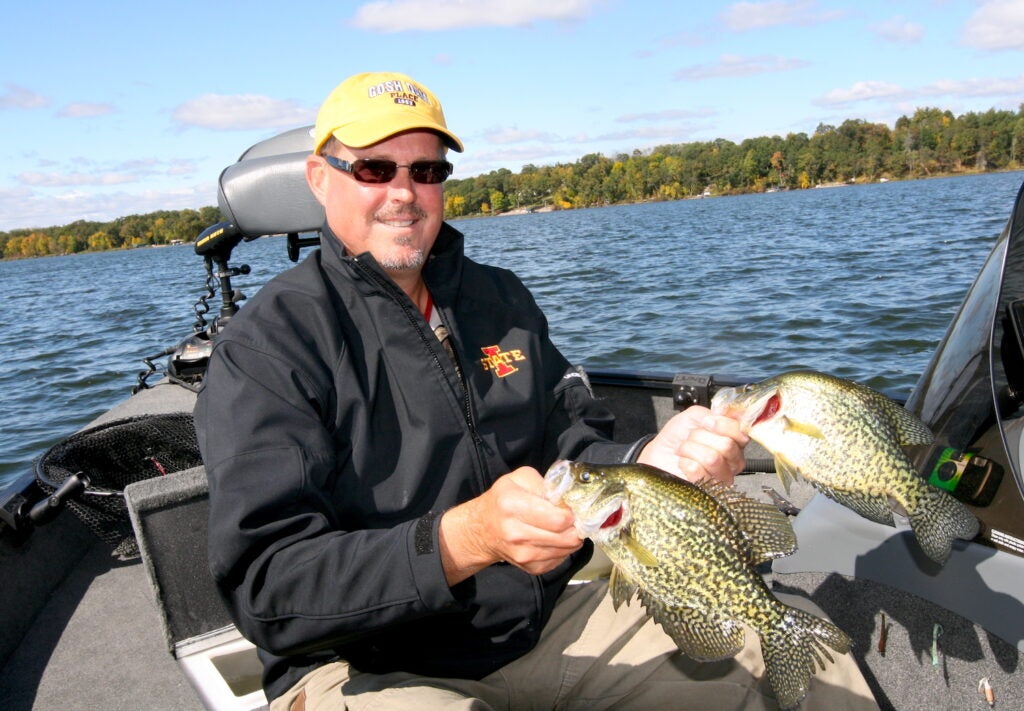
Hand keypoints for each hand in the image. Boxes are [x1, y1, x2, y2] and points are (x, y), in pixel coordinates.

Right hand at [438, 467, 582, 584]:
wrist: (483, 529)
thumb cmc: (503, 499)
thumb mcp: (519, 478)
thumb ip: (545, 484)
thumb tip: (568, 497)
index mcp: (513, 506)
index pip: (559, 519)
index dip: (572, 512)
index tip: (570, 507)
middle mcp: (517, 534)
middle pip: (567, 537)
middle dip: (576, 526)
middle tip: (573, 518)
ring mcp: (524, 554)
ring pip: (567, 549)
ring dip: (571, 537)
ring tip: (562, 527)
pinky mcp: (531, 568)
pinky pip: (560, 559)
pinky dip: (562, 548)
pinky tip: (553, 538)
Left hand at [637, 406, 747, 484]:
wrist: (659, 454)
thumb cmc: (677, 437)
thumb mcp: (694, 416)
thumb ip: (712, 413)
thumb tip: (724, 413)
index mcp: (733, 441)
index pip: (741, 433)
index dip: (722, 425)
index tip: (706, 422)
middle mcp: (733, 461)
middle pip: (727, 446)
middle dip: (700, 437)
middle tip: (690, 439)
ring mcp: (722, 478)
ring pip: (712, 458)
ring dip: (690, 449)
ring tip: (684, 452)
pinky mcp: (708, 489)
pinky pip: (699, 471)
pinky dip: (685, 463)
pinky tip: (683, 463)